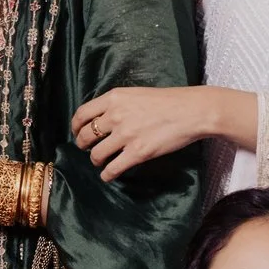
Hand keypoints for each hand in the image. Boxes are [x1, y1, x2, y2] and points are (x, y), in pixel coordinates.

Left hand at [70, 85, 213, 180]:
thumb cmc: (169, 101)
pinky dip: (107, 174)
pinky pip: (112, 168)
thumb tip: (104, 118)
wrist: (192, 111)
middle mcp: (115, 115)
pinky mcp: (137, 152)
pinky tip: (108, 175)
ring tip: (101, 162)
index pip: (82, 114)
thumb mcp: (136, 94)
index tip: (78, 132)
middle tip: (89, 149)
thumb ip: (118, 105)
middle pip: (85, 136)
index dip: (76, 127)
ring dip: (96, 160)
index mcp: (114, 98)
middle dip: (83, 145)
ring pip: (96, 154)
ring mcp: (126, 135)